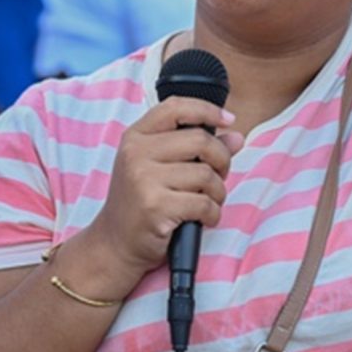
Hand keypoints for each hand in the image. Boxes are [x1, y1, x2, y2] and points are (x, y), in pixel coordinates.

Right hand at [88, 97, 243, 277]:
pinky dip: (212, 214)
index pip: (176, 107)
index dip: (207, 110)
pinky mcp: (155, 207)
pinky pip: (204, 203)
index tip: (228, 120)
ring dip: (217, 193)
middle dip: (222, 160)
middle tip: (218, 177)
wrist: (115, 244)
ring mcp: (144, 179)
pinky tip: (202, 219)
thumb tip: (236, 137)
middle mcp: (136, 153)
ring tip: (206, 202)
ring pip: (206, 175)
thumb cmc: (142, 202)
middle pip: (201, 140)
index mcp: (136, 137)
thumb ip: (196, 149)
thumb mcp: (161, 167)